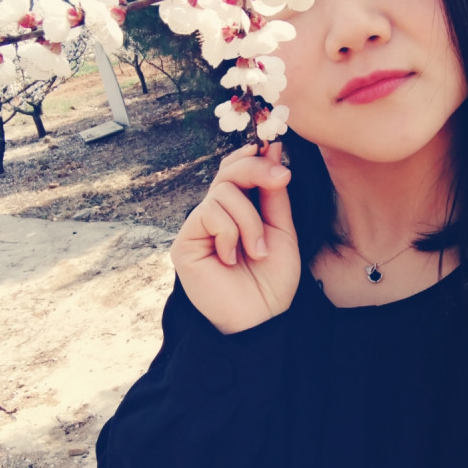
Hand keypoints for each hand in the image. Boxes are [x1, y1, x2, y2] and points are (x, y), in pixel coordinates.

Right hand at [170, 142, 299, 333]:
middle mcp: (216, 213)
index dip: (253, 155)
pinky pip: (210, 213)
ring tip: (257, 251)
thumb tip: (272, 149)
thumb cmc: (273, 279)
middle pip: (227, 170)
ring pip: (223, 192)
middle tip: (281, 178)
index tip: (276, 148)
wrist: (262, 319)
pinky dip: (231, 233)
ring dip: (250, 220)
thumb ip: (274, 193)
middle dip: (256, 169)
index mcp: (239, 208)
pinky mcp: (185, 242)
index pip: (236, 168)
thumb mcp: (282, 229)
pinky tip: (231, 259)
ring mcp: (199, 226)